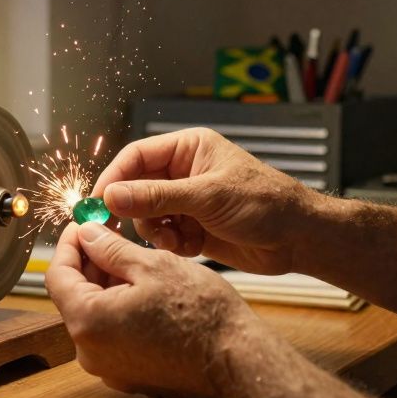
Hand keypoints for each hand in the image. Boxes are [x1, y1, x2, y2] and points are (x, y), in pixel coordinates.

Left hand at [45, 221, 262, 397]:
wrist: (239, 361)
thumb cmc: (202, 314)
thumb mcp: (152, 265)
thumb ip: (109, 249)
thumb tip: (86, 234)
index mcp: (88, 323)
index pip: (56, 276)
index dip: (68, 245)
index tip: (81, 226)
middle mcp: (91, 353)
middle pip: (75, 297)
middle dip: (90, 263)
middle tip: (110, 236)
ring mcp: (110, 369)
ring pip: (96, 316)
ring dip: (107, 286)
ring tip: (134, 260)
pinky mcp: (130, 376)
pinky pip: (113, 337)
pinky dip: (120, 311)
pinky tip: (144, 291)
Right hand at [91, 128, 320, 274]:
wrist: (299, 238)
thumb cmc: (265, 203)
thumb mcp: (207, 196)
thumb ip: (157, 197)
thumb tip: (112, 196)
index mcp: (187, 149)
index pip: (135, 157)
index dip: (114, 179)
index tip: (97, 204)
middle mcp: (183, 173)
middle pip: (135, 189)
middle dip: (137, 213)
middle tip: (133, 231)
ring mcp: (187, 202)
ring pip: (147, 217)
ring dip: (157, 233)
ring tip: (179, 241)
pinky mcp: (192, 228)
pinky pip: (164, 236)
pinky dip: (173, 245)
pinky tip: (194, 248)